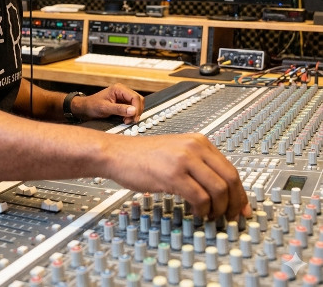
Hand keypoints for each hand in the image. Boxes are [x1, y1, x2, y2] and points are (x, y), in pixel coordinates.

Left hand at [72, 83, 143, 123]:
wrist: (85, 108)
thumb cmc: (92, 106)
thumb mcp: (105, 108)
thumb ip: (119, 109)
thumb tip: (133, 110)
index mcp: (119, 89)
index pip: (135, 97)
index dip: (137, 108)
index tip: (133, 117)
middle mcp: (122, 91)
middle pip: (138, 100)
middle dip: (136, 111)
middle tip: (131, 120)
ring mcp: (123, 97)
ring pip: (136, 104)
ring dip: (134, 114)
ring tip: (126, 120)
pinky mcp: (123, 103)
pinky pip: (132, 108)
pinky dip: (131, 115)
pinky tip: (125, 119)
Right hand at [105, 132, 250, 219]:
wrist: (117, 153)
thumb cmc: (142, 156)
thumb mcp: (176, 152)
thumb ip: (198, 165)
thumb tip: (220, 190)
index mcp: (198, 141)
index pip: (231, 168)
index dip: (240, 193)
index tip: (241, 208)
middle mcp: (194, 147)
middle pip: (230, 179)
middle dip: (234, 203)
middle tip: (231, 217)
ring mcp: (184, 160)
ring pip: (218, 190)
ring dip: (218, 210)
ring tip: (210, 217)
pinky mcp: (173, 175)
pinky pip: (200, 198)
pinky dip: (203, 211)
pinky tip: (197, 213)